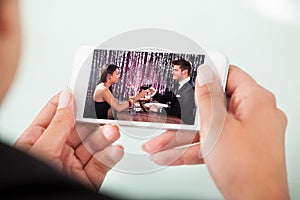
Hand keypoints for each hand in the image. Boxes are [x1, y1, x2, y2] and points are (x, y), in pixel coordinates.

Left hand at [15, 88, 123, 190]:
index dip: (69, 100)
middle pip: (80, 128)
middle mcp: (58, 150)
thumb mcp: (41, 150)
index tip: (83, 87)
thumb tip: (67, 98)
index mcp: (39, 140)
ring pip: (94, 144)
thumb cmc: (28, 184)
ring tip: (112, 131)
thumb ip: (58, 124)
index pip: (56, 113)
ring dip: (105, 137)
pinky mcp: (89, 177)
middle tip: (106, 112)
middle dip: (94, 121)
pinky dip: (111, 155)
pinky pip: (102, 162)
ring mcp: (74, 164)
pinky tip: (115, 148)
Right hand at [144, 65, 288, 198]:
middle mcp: (255, 115)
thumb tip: (204, 74)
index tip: (191, 74)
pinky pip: (213, 142)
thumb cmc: (246, 169)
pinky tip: (172, 154)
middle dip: (186, 117)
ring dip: (183, 137)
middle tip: (170, 119)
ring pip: (210, 127)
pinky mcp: (240, 148)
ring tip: (160, 144)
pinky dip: (194, 147)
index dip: (208, 74)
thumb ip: (207, 97)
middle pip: (214, 106)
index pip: (229, 75)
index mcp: (256, 101)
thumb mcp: (216, 126)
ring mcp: (247, 133)